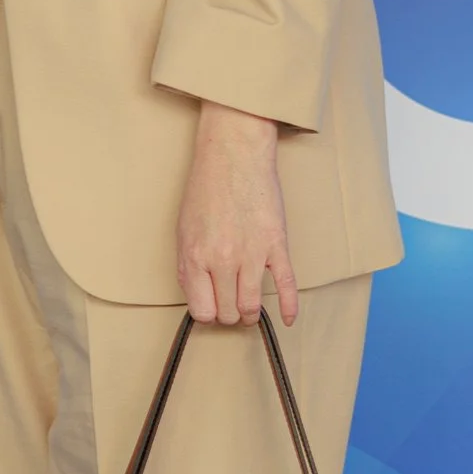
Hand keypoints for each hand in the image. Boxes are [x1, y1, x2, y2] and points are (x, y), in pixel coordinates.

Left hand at [177, 106, 296, 326]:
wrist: (234, 155)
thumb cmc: (206, 188)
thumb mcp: (184, 229)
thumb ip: (188, 266)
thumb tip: (198, 296)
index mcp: (195, 256)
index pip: (202, 310)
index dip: (208, 313)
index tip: (212, 308)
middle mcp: (223, 260)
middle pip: (228, 312)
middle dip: (229, 315)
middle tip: (230, 307)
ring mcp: (252, 253)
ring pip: (252, 306)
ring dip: (250, 315)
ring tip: (249, 312)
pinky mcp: (276, 244)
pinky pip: (286, 285)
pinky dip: (289, 307)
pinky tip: (289, 319)